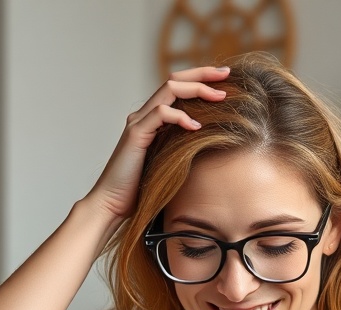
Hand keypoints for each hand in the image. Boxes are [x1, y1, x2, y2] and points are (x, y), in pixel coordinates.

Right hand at [85, 66, 229, 221]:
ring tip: (220, 97)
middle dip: (203, 74)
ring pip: (169, 89)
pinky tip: (197, 127)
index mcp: (153, 119)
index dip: (200, 78)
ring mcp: (139, 122)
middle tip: (227, 75)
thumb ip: (184, 148)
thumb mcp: (171, 163)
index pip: (177, 87)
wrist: (114, 203)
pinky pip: (161, 113)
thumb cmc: (144, 189)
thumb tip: (214, 144)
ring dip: (197, 89)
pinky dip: (181, 116)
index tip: (225, 79)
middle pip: (175, 79)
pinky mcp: (136, 134)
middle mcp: (144, 114)